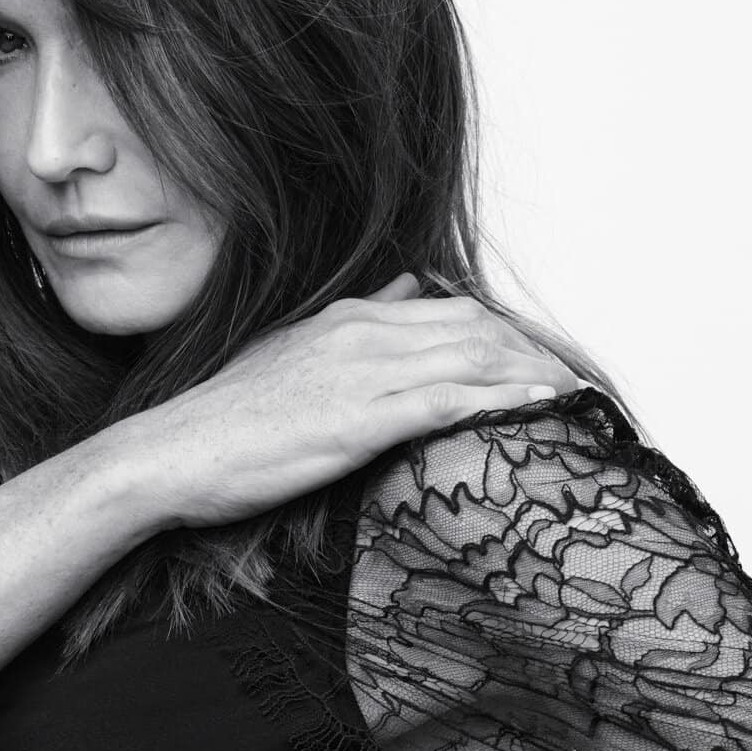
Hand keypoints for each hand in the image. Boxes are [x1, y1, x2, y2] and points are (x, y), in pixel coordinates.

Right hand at [130, 270, 586, 530]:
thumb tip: (403, 294)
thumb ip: (349, 331)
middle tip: (582, 386)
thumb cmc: (225, 424)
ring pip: (472, 358)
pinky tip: (541, 410)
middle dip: (535, 355)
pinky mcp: (356, 419)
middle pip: (476, 329)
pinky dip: (500, 401)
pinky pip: (447, 400)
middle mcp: (362, 333)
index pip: (451, 313)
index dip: (507, 338)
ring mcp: (361, 373)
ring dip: (532, 376)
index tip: (544, 366)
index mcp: (348, 320)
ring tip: (580, 398)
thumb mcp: (289, 360)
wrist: (169, 455)